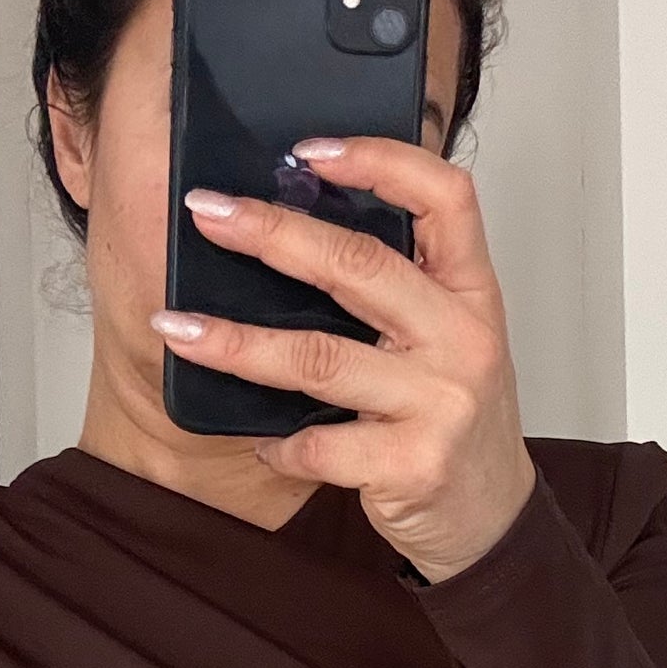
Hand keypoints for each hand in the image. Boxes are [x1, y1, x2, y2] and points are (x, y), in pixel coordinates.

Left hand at [152, 135, 536, 583]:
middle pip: (361, 266)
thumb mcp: (448, 336)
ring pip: (320, 358)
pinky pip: (320, 445)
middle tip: (207, 214)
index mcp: (471, 291)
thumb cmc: (452, 416)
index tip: (309, 149)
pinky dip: (278, 442)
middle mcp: (464, 338)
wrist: (490, 518)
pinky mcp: (413, 465)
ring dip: (237, 343)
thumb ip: (399, 284)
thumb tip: (290, 221)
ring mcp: (441, 403)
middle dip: (272, 234)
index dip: (380, 161)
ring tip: (176, 328)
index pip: (446, 197)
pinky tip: (257, 438)